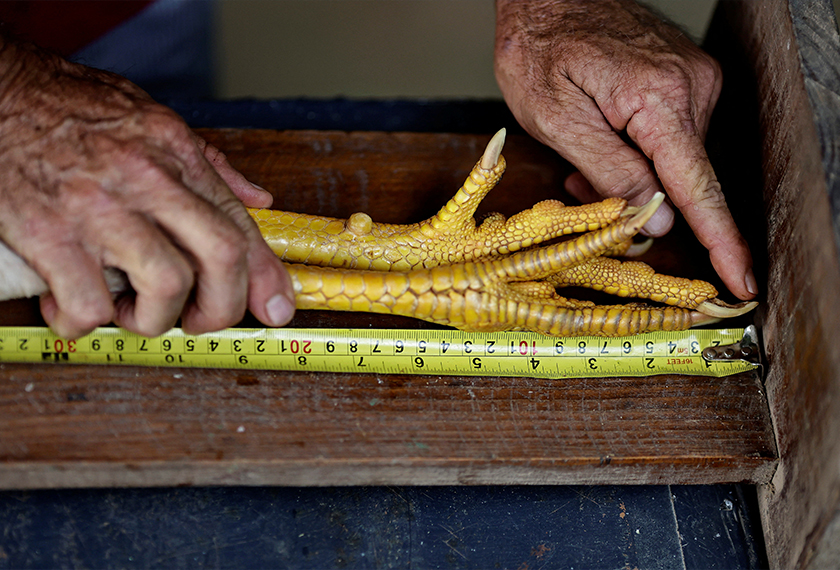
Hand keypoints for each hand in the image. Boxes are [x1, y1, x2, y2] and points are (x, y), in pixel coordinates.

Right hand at [0, 37, 294, 337]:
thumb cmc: (69, 108)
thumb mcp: (152, 119)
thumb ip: (208, 165)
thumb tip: (258, 199)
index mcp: (175, 153)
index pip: (240, 223)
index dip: (265, 276)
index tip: (276, 307)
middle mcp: (146, 179)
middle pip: (220, 257)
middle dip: (221, 306)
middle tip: (198, 320)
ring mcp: (98, 208)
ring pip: (165, 286)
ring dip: (152, 317)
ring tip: (127, 309)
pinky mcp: (48, 234)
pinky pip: (88, 304)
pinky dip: (84, 321)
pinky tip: (72, 306)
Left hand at [494, 0, 755, 299]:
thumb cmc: (540, 50)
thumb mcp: (558, 121)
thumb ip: (610, 173)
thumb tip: (655, 222)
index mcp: (660, 99)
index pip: (698, 187)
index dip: (719, 240)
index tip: (741, 279)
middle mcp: (692, 87)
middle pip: (682, 177)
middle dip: (639, 199)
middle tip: (582, 187)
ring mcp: (694, 79)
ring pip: (672, 159)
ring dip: (630, 173)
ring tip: (582, 156)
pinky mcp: (685, 79)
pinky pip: (669, 135)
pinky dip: (636, 150)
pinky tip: (602, 140)